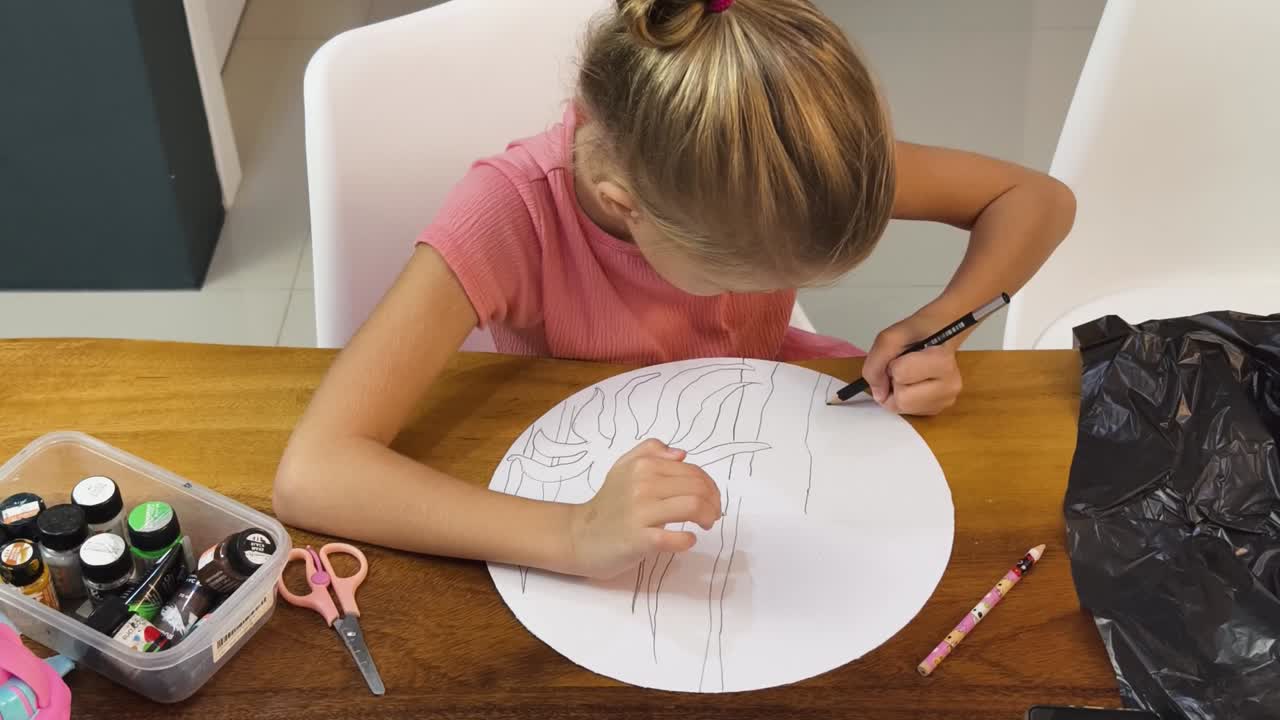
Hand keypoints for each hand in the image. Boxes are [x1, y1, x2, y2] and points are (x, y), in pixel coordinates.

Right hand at [565, 439, 721, 578]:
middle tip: (712, 514)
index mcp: (643, 466)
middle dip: (713, 502)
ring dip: (708, 517)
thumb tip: (681, 454)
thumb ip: (650, 452)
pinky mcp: (638, 539)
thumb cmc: (607, 504)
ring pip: (691, 507)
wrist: (578, 536)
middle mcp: (642, 485)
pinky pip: (674, 538)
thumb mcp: (623, 468)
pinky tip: (687, 540)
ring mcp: (640, 513)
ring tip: (706, 524)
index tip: (711, 499)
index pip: (691, 471)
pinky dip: (688, 540)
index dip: (709, 486)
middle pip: (697, 488)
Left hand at [862, 315, 963, 415]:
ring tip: (910, 374)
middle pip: (902, 400)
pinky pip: (908, 411)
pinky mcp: (939, 408)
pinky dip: (905, 398)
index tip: (904, 355)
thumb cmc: (918, 332)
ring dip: (898, 391)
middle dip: (895, 383)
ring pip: (904, 408)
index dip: (893, 365)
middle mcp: (950, 385)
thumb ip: (876, 364)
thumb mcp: (889, 337)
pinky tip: (915, 383)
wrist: (940, 333)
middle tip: (905, 366)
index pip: (900, 376)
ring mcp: (946, 400)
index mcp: (942, 362)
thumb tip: (878, 394)